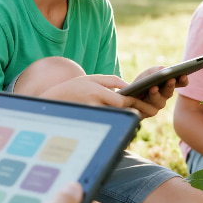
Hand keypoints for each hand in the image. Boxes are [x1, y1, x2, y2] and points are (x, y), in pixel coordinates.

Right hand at [43, 74, 161, 117]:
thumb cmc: (73, 88)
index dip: (136, 103)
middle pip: (122, 113)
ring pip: (117, 120)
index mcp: (96, 92)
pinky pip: (109, 124)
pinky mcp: (90, 124)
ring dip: (131, 119)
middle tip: (151, 112)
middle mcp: (95, 106)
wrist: (51, 103)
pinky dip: (119, 123)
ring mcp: (93, 117)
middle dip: (138, 113)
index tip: (147, 106)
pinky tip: (128, 121)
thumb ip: (111, 81)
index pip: (122, 101)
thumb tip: (129, 86)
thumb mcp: (91, 78)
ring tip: (143, 116)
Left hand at [125, 67, 187, 117]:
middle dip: (170, 86)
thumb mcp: (147, 74)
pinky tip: (137, 98)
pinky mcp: (147, 113)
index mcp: (168, 86)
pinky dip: (141, 102)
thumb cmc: (141, 83)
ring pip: (158, 101)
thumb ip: (155, 71)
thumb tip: (163, 69)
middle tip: (171, 79)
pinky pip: (146, 108)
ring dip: (155, 94)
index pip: (179, 83)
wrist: (127, 96)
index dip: (183, 80)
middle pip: (169, 92)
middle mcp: (164, 97)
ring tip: (153, 88)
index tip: (184, 75)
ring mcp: (157, 107)